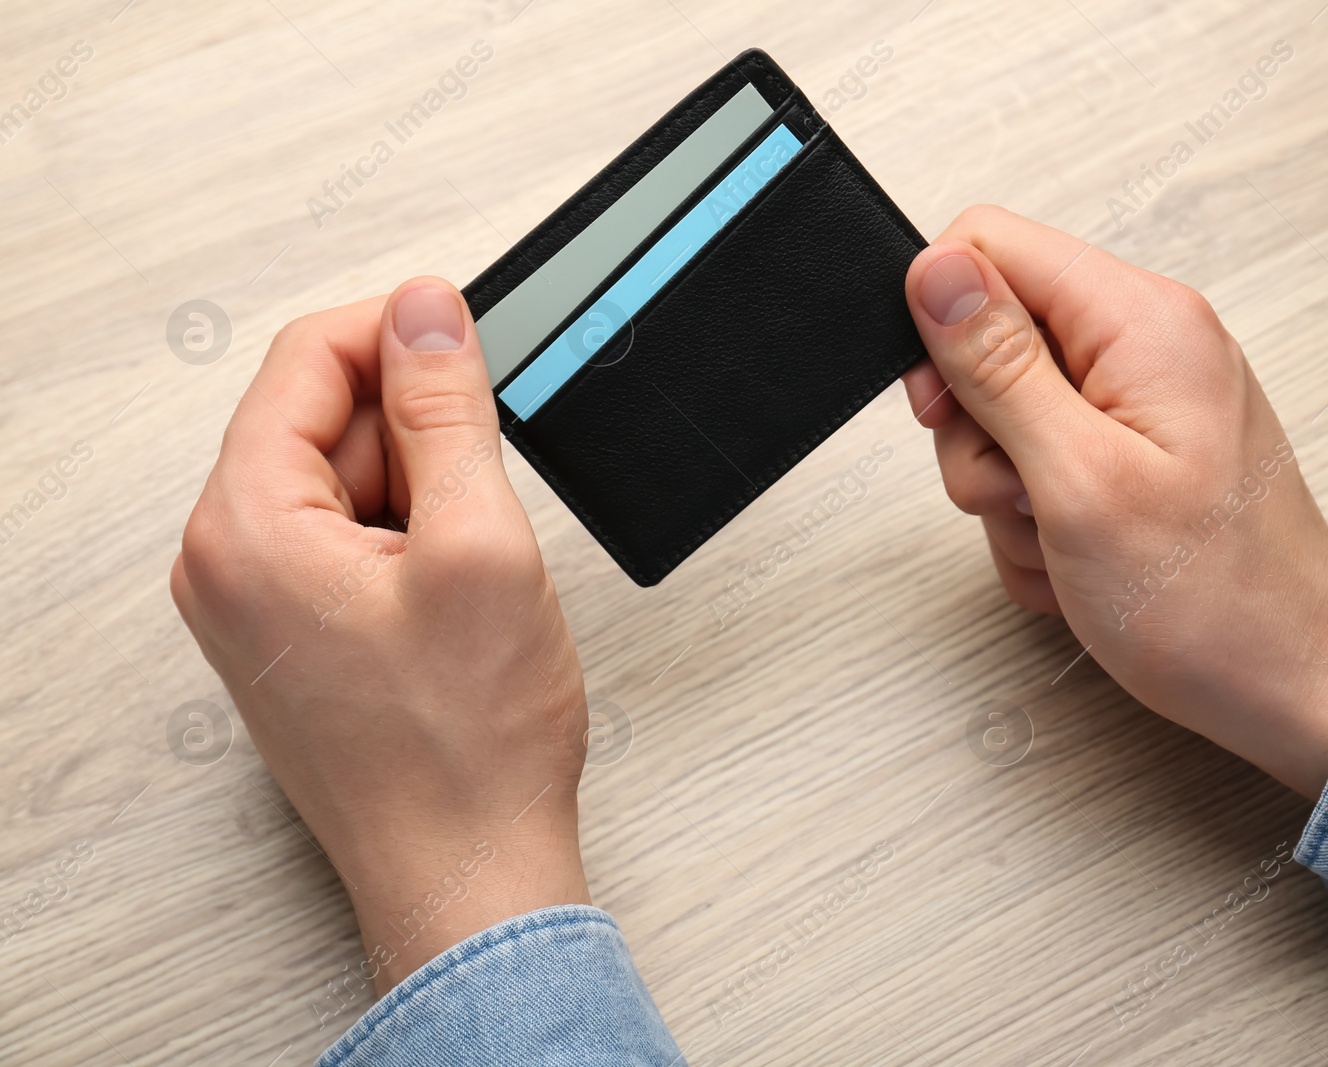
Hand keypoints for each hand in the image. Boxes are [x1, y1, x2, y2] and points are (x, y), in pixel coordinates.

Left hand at [171, 279, 589, 991]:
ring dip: (425, 494)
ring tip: (475, 573)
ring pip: (347, 481)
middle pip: (324, 419)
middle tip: (487, 502)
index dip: (400, 332)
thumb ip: (447, 413)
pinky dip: (415, 542)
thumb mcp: (478, 546)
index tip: (472, 339)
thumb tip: (426, 313)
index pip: (306, 360)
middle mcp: (229, 563)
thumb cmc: (466, 749)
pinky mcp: (298, 634)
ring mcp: (258, 603)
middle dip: (420, 433)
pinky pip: (351, 540)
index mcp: (247, 529)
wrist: (466, 875)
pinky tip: (458, 601)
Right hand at [902, 207, 1327, 797]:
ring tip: (1062, 541)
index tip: (946, 410)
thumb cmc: (1214, 599)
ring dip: (1007, 495)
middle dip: (979, 434)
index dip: (942, 322)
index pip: (989, 246)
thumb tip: (935, 272)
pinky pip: (1037, 468)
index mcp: (1141, 321)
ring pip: (1003, 417)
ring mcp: (1139, 404)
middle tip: (1023, 496)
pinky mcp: (1132, 455)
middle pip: (990, 340)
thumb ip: (999, 366)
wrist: (1292, 686)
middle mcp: (1144, 346)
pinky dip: (1037, 525)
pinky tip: (1078, 562)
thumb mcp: (1078, 478)